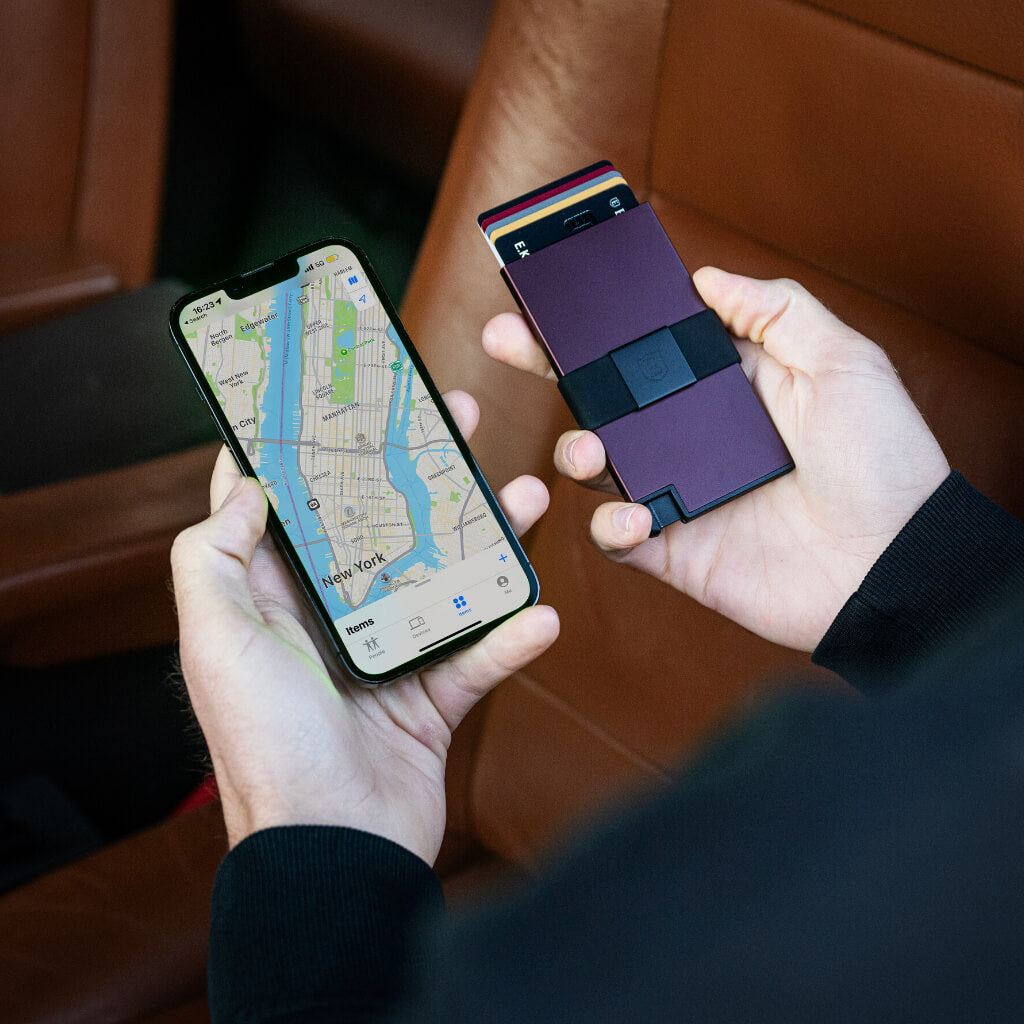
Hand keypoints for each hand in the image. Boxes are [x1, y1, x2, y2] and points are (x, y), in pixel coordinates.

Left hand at [171, 390, 558, 862]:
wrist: (332, 850)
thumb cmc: (265, 748)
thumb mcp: (216, 642)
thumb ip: (212, 558)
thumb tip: (241, 488)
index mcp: (275, 600)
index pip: (293, 507)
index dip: (313, 450)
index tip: (340, 400)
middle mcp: (333, 620)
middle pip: (384, 526)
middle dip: (419, 470)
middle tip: (455, 420)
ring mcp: (388, 656)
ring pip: (445, 578)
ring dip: (486, 537)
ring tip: (524, 492)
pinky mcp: (432, 697)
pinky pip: (481, 656)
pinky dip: (511, 637)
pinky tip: (541, 613)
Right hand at [482, 269, 948, 650]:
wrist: (895, 565)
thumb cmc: (883, 462)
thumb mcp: (843, 363)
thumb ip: (776, 311)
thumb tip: (708, 279)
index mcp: (726, 387)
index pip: (648, 348)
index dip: (602, 325)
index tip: (557, 297)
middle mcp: (693, 437)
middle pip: (605, 398)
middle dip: (550, 366)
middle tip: (505, 340)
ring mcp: (680, 493)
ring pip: (599, 466)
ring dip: (575, 451)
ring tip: (589, 449)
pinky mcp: (676, 549)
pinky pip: (618, 535)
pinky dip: (612, 524)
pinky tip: (637, 515)